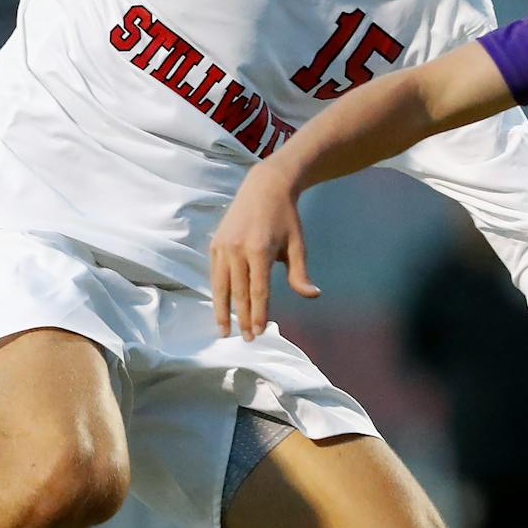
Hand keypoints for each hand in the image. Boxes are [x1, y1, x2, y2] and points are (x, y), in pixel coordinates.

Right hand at [211, 164, 318, 338]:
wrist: (264, 187)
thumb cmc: (286, 218)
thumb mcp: (297, 244)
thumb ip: (300, 273)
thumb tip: (313, 295)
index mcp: (259, 250)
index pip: (259, 291)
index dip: (259, 314)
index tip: (260, 332)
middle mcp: (237, 250)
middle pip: (239, 293)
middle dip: (242, 318)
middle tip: (247, 339)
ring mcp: (223, 247)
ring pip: (221, 287)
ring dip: (223, 311)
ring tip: (225, 331)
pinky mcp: (215, 245)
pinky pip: (215, 275)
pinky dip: (217, 293)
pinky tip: (220, 307)